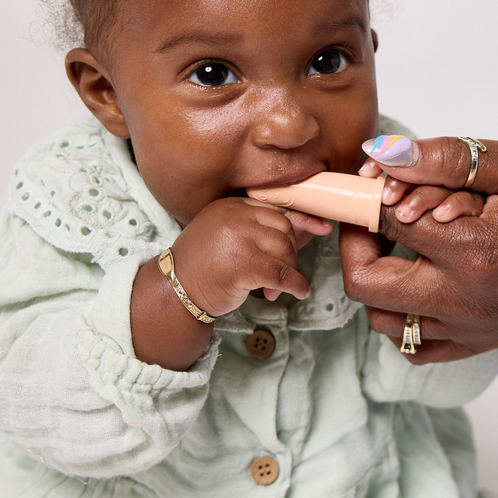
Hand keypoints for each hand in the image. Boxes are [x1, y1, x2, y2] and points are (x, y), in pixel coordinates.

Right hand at [131, 197, 330, 368]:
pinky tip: (297, 292)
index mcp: (232, 206)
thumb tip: (306, 229)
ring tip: (272, 289)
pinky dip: (295, 285)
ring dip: (287, 272)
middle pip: (284, 228)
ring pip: (285, 250)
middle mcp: (235, 216)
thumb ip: (257, 229)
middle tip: (280, 274)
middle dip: (290, 253)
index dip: (303, 218)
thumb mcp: (226, 236)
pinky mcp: (243, 264)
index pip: (276, 208)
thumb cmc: (202, 266)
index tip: (323, 226)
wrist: (174, 290)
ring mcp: (238, 238)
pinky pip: (282, 273)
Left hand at [341, 137, 497, 362]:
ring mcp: (475, 328)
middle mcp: (468, 301)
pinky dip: (401, 318)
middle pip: (367, 286)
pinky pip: (419, 346)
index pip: (383, 224)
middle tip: (368, 217)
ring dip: (374, 282)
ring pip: (386, 323)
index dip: (366, 197)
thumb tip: (386, 155)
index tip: (366, 182)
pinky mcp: (486, 339)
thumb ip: (444, 159)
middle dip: (353, 245)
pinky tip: (414, 283)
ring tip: (391, 247)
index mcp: (473, 251)